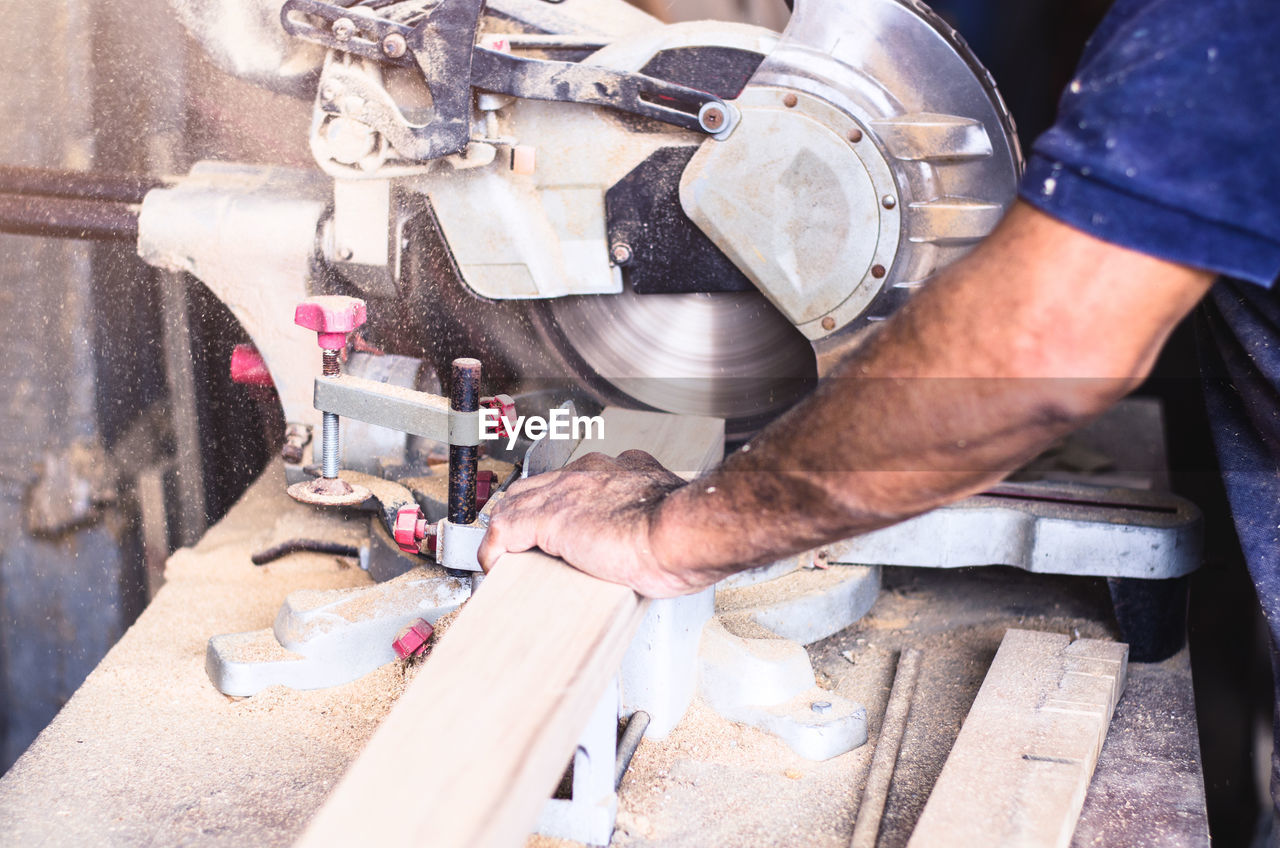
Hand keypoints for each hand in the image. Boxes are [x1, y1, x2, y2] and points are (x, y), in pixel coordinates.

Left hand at [477, 450, 703, 597]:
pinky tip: (494, 565)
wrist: (686, 532)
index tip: (565, 523)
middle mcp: (593, 471)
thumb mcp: (673, 517)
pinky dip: (494, 549)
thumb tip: (660, 549)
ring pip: (517, 503)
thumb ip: (660, 520)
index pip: (579, 478)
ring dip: (507, 531)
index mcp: (625, 468)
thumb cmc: (691, 533)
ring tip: (505, 556)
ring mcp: (569, 492)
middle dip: (527, 511)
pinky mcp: (550, 518)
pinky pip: (505, 529)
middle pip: (540, 485)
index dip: (563, 500)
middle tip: (523, 541)